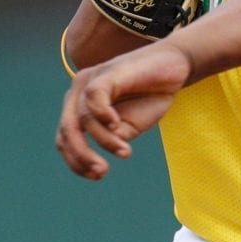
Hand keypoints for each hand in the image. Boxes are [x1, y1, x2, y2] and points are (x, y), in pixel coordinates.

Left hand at [55, 39, 190, 179]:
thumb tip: (102, 150)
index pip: (65, 139)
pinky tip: (117, 126)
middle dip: (81, 157)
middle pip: (66, 131)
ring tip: (125, 151)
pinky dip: (102, 116)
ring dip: (104, 141)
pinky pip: (94, 96)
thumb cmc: (151, 94)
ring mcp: (91, 80)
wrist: (175, 65)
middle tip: (102, 172)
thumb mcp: (130, 125)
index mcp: (80, 106)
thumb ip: (113, 137)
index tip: (97, 176)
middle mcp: (79, 92)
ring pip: (82, 119)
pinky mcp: (107, 72)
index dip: (75, 162)